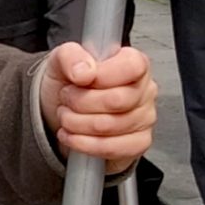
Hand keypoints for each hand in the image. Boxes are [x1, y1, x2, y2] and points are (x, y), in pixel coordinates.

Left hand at [38, 42, 155, 172]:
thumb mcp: (60, 61)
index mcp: (132, 63)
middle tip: (67, 99)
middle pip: (117, 100)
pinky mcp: (138, 143)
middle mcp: (143, 90)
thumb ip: (70, 56)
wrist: (60, 110)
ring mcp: (144, 118)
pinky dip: (85, 144)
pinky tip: (73, 136)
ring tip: (66, 116)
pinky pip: (113, 148)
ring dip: (77, 123)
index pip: (132, 66)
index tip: (80, 79)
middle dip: (81, 102)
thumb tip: (84, 71)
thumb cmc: (68, 83)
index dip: (103, 75)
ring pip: (110, 127)